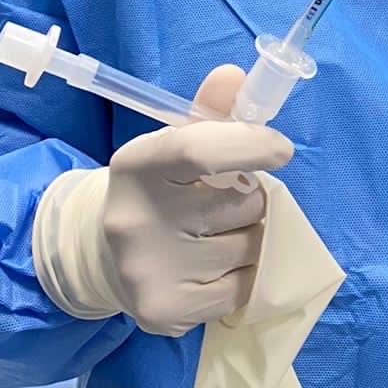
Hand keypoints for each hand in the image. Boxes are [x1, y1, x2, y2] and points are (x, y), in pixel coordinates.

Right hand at [33, 66, 293, 336]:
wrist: (107, 256)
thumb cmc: (159, 190)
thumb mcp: (174, 143)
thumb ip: (209, 111)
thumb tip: (233, 75)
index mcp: (136, 165)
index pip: (199, 149)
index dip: (250, 144)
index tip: (281, 149)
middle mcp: (134, 220)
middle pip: (241, 203)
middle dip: (253, 198)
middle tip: (231, 200)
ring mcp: (147, 270)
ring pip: (248, 247)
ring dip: (252, 236)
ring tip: (222, 232)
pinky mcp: (164, 312)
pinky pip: (242, 288)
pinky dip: (245, 274)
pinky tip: (217, 265)